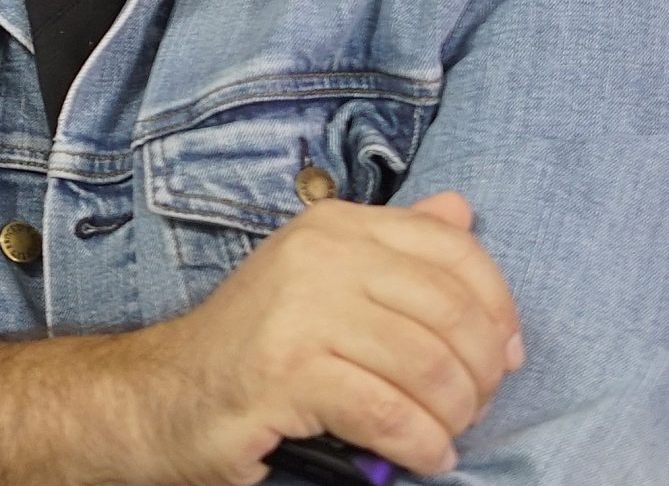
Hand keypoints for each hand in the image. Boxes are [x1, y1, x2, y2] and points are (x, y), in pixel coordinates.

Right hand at [134, 191, 522, 481]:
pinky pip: (390, 414)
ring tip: (440, 437)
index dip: (499, 310)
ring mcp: (298, 311)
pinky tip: (421, 457)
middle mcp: (318, 254)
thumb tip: (461, 211)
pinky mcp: (286, 373)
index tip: (504, 357)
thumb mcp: (324, 280)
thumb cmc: (258, 344)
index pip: (455, 252)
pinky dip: (421, 446)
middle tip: (468, 410)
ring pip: (428, 369)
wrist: (164, 393)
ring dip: (452, 419)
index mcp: (335, 225)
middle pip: (452, 315)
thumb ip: (394, 247)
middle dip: (481, 377)